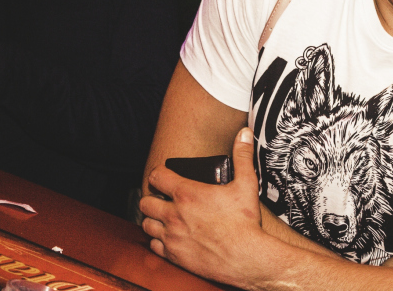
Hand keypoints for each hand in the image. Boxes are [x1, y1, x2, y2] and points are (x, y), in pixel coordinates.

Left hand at [140, 127, 268, 285]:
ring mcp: (171, 236)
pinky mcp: (173, 255)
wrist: (245, 257)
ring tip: (164, 217)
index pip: (157, 176)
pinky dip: (158, 241)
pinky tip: (169, 237)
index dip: (159, 173)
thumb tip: (244, 134)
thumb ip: (242, 156)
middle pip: (146, 202)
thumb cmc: (244, 222)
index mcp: (188, 194)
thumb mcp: (246, 184)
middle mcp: (174, 214)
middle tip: (163, 198)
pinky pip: (153, 245)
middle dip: (152, 198)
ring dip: (153, 219)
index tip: (165, 175)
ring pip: (146, 224)